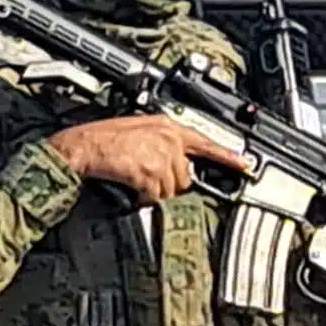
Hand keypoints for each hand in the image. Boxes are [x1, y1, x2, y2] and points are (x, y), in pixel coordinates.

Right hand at [49, 114, 241, 200]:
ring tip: (133, 179)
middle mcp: (168, 139)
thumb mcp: (138, 131)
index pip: (205, 142)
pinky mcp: (150, 171)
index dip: (227, 155)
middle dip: (168, 184)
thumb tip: (176, 165)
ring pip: (171, 190)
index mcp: (167, 127)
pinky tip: (129, 186)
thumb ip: (162, 144)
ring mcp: (160, 155)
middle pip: (185, 177)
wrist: (80, 147)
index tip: (245, 165)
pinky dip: (142, 197)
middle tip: (145, 178)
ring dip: (153, 192)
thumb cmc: (102, 141)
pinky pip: (155, 197)